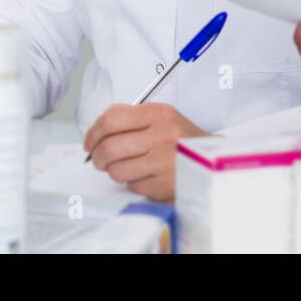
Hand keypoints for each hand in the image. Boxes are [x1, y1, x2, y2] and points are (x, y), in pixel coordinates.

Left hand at [83, 103, 207, 201]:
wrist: (212, 161)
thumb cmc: (181, 139)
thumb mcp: (162, 116)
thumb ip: (130, 115)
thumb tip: (98, 125)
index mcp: (159, 114)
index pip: (111, 120)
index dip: (92, 133)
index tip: (89, 142)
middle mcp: (162, 136)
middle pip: (109, 147)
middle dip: (96, 157)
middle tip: (97, 160)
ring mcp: (164, 162)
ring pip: (116, 171)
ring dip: (113, 172)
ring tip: (121, 168)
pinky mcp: (165, 185)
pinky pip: (132, 186)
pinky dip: (133, 183)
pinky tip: (144, 176)